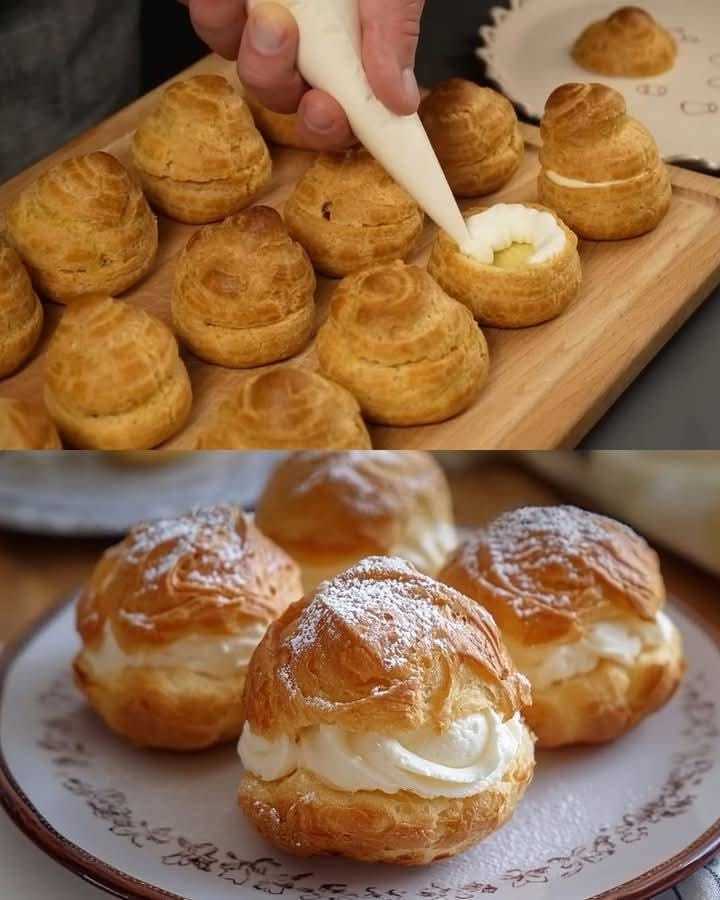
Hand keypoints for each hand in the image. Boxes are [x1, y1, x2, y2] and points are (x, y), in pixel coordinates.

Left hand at [179, 0, 424, 149]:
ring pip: (235, 56)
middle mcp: (303, 41)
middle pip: (279, 94)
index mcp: (347, 51)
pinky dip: (209, 7)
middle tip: (279, 31)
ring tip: (253, 6)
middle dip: (276, 77)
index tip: (326, 111)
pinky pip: (204, 12)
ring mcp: (259, 15)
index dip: (330, 124)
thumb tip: (401, 101)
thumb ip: (394, 28)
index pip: (339, 113)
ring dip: (238, 42)